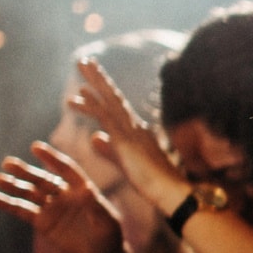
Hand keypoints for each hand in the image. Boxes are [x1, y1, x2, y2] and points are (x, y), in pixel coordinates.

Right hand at [0, 143, 124, 252]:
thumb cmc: (109, 236)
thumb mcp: (106, 221)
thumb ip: (96, 206)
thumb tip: (88, 189)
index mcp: (81, 188)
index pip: (66, 169)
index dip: (51, 158)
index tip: (36, 147)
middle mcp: (64, 194)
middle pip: (43, 180)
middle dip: (26, 172)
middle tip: (8, 163)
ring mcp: (51, 207)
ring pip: (29, 193)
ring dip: (13, 186)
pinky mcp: (42, 222)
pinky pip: (22, 210)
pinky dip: (7, 204)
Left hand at [69, 57, 189, 215]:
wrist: (172, 192)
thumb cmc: (154, 183)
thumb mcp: (124, 162)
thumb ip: (108, 149)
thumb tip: (94, 137)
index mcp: (137, 132)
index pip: (116, 108)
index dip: (103, 92)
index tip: (90, 82)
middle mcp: (135, 126)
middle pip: (113, 96)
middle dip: (98, 78)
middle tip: (84, 61)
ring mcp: (131, 130)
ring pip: (109, 100)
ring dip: (94, 81)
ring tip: (80, 63)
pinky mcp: (125, 139)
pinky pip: (106, 116)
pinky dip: (93, 103)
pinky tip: (80, 93)